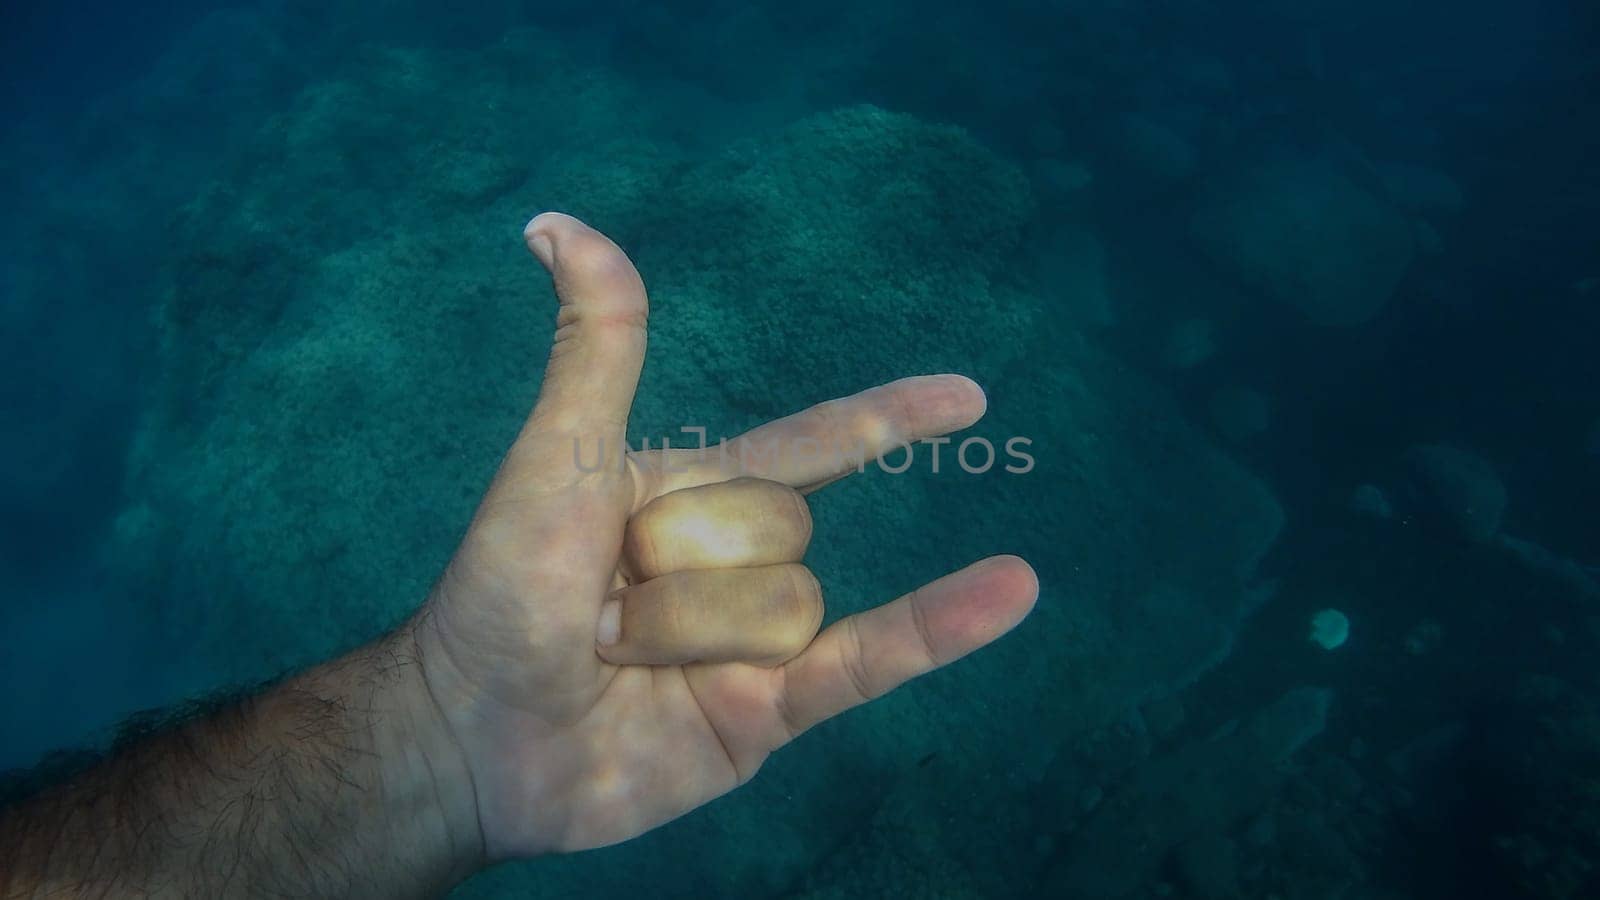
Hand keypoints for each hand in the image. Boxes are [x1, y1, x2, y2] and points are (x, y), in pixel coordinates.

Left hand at [414, 212, 1038, 859]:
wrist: (474, 737)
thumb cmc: (500, 591)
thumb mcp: (556, 456)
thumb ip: (595, 349)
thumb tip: (558, 224)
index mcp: (693, 495)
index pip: (812, 445)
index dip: (886, 418)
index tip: (966, 397)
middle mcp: (738, 566)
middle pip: (783, 526)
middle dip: (686, 564)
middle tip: (601, 604)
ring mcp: (760, 642)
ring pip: (796, 601)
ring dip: (699, 630)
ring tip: (621, 660)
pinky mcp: (772, 713)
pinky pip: (869, 662)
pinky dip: (942, 629)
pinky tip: (1012, 588)